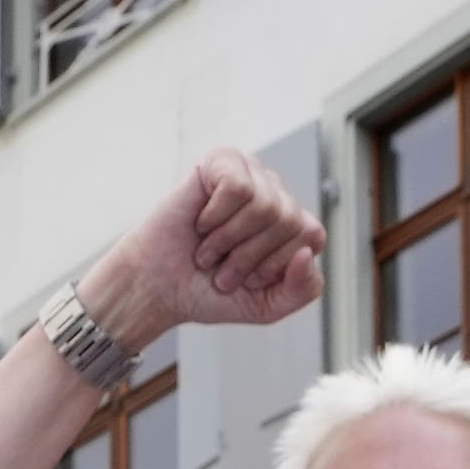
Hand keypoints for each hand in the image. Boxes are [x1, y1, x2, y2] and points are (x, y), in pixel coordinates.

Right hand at [89, 150, 323, 347]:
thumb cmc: (208, 291)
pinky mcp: (221, 162)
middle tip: (222, 266)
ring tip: (209, 248)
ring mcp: (250, 175)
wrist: (157, 289)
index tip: (247, 279)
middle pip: (289, 220)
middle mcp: (275, 195)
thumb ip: (303, 289)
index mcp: (292, 225)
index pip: (312, 235)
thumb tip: (306, 252)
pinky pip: (237, 186)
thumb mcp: (266, 306)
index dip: (277, 264)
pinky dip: (215, 215)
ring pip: (266, 204)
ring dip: (229, 239)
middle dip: (250, 255)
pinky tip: (201, 222)